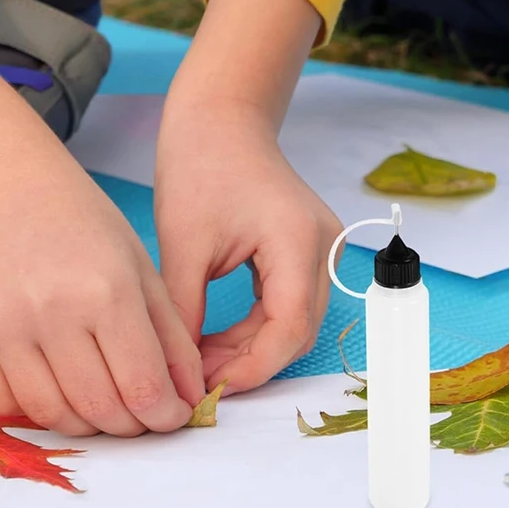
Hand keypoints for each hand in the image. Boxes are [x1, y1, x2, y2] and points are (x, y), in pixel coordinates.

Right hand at [0, 170, 205, 436]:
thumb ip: (173, 341)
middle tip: (144, 413)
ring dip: (89, 425)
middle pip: (100, 410)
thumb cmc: (87, 227)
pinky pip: (4, 402)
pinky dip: (40, 410)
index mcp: (106, 293)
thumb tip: (190, 399)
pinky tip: (62, 390)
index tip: (174, 415)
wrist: (10, 188)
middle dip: (133, 425)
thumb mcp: (145, 275)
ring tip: (107, 403)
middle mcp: (51, 313)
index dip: (166, 415)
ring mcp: (1, 326)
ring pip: (53, 414)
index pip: (143, 388)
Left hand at [155, 115, 341, 393]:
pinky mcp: (311, 255)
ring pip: (296, 325)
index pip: (290, 327)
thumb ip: (186, 311)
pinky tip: (221, 339)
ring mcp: (324, 252)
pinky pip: (290, 307)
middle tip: (201, 378)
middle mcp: (324, 249)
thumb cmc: (200, 165)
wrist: (224, 121)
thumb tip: (184, 370)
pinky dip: (257, 329)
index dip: (253, 367)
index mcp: (297, 240)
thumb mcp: (184, 244)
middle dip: (251, 362)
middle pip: (299, 332)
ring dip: (253, 349)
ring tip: (204, 360)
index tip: (210, 386)